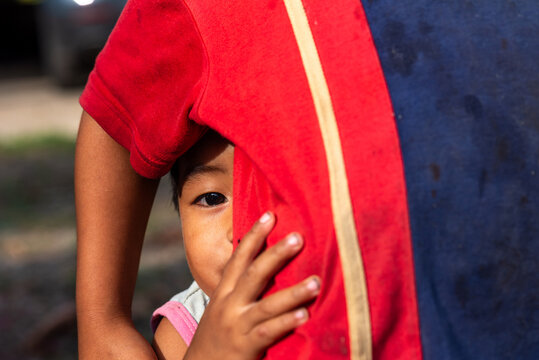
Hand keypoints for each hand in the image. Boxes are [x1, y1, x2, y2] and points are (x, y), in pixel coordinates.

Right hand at [185, 212, 319, 359]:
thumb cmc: (217, 334)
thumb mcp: (222, 306)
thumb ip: (240, 288)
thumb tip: (266, 264)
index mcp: (224, 291)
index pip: (239, 258)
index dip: (254, 236)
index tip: (269, 215)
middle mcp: (229, 304)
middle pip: (254, 274)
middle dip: (276, 254)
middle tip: (298, 238)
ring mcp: (238, 325)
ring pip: (268, 305)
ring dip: (293, 293)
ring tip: (316, 281)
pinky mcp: (246, 347)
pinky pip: (269, 332)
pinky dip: (286, 322)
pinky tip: (305, 315)